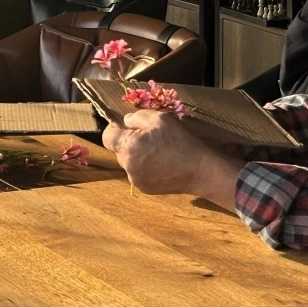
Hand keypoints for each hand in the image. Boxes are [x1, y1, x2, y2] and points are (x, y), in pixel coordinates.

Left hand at [102, 110, 240, 206]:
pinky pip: (137, 174)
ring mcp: (136, 179)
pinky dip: (144, 168)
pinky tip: (161, 164)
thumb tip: (125, 121)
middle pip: (118, 150)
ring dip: (136, 156)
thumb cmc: (180, 141)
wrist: (200, 169)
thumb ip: (136, 117)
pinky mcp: (145, 189)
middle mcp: (128, 165)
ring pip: (128, 163)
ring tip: (157, 152)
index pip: (107, 137)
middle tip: (149, 139)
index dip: (114, 129)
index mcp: (129, 147)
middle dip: (128, 143)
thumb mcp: (159, 119)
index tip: (125, 127)